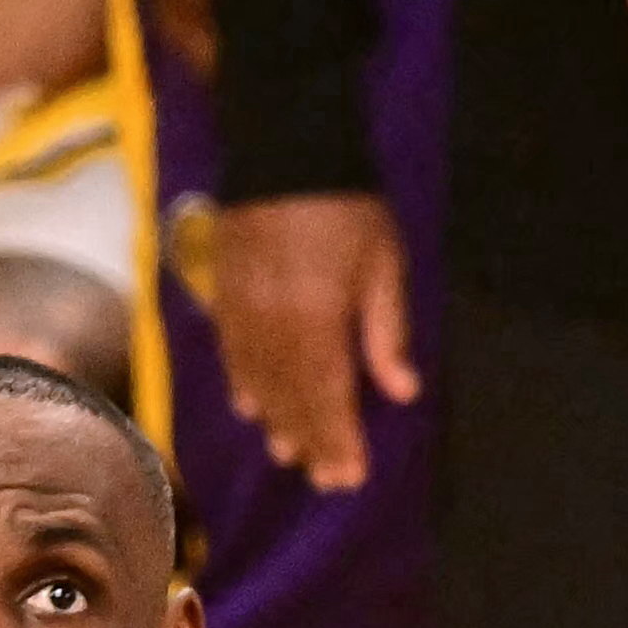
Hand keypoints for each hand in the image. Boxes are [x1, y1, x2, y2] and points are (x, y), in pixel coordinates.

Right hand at [212, 194, 419, 492]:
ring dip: (276, 421)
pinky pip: (230, 353)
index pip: (328, 397)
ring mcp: (242, 313)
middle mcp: (273, 328)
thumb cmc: (346, 206)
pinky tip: (249, 408)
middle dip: (310, 441)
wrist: (284, 148)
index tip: (349, 477)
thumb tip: (403, 392)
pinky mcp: (223, 295)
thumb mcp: (384, 263)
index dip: (339, 441)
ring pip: (257, 382)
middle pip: (291, 398)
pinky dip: (241, 384)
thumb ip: (388, 331)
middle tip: (325, 479)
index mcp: (317, 322)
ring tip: (288, 453)